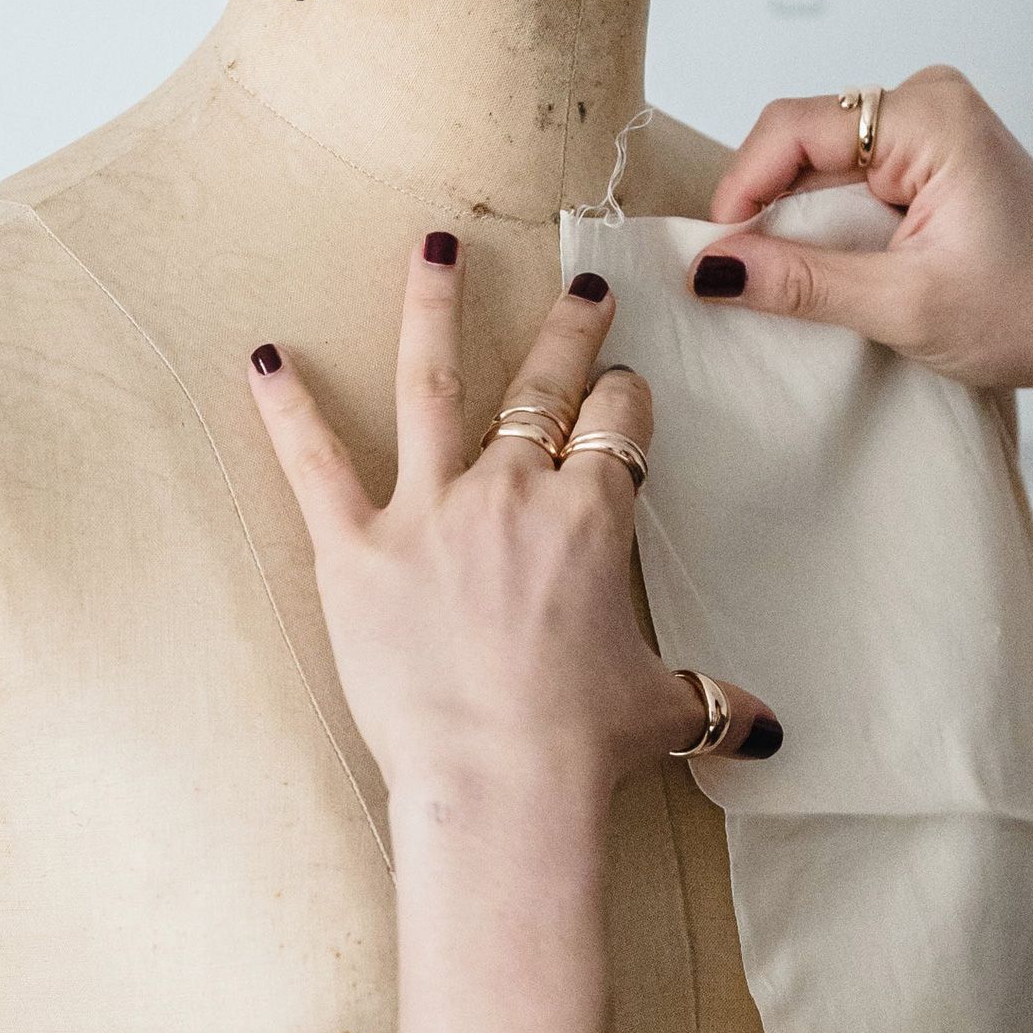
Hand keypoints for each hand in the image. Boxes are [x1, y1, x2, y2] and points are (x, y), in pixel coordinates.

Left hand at [247, 241, 780, 823]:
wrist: (501, 783)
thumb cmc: (583, 746)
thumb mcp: (665, 713)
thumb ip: (715, 706)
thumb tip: (769, 733)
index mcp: (591, 517)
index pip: (617, 427)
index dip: (624, 403)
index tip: (622, 392)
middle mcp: (512, 493)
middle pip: (542, 386)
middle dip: (567, 332)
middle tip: (578, 291)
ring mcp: (430, 513)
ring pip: (430, 386)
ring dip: (432, 311)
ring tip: (434, 248)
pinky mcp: (356, 552)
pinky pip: (314, 466)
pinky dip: (286, 410)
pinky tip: (263, 357)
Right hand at [694, 66, 1032, 404]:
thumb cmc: (1029, 314)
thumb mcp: (903, 306)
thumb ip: (802, 282)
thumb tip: (712, 268)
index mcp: (930, 115)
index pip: (794, 126)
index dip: (742, 187)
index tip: (716, 255)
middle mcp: (929, 100)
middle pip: (803, 138)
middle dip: (768, 206)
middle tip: (749, 278)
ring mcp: (933, 125)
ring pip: (822, 161)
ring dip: (799, 218)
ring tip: (798, 279)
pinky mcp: (932, 156)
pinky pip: (851, 176)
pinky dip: (830, 222)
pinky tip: (837, 267)